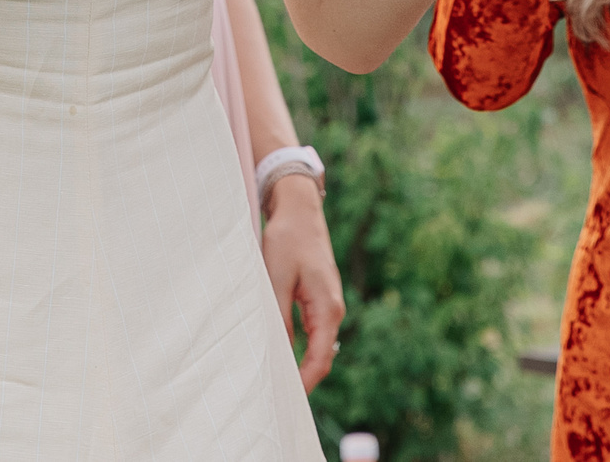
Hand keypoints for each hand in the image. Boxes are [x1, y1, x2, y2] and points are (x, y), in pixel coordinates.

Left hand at [260, 173, 344, 389]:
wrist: (299, 209)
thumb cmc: (287, 240)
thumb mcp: (276, 280)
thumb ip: (279, 318)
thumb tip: (277, 353)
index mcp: (327, 308)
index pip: (320, 359)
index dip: (304, 383)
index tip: (286, 401)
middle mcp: (333, 310)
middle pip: (322, 357)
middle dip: (303, 380)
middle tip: (278, 399)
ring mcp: (328, 305)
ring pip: (318, 346)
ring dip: (301, 365)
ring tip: (277, 382)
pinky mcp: (319, 298)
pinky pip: (313, 333)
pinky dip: (300, 348)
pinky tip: (282, 355)